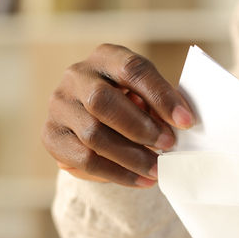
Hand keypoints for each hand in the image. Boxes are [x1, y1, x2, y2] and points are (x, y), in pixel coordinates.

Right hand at [42, 43, 194, 186]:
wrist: (96, 122)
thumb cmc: (131, 103)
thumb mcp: (148, 95)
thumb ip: (160, 104)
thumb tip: (182, 123)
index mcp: (106, 57)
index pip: (133, 69)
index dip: (161, 96)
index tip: (186, 121)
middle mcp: (77, 76)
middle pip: (102, 101)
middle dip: (140, 127)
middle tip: (168, 145)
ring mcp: (59, 105)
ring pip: (93, 134)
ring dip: (131, 156)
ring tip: (157, 169)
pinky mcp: (52, 136)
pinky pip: (85, 160)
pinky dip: (117, 174)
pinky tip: (140, 180)